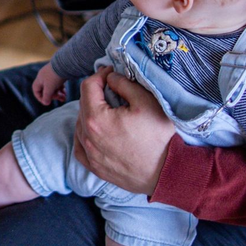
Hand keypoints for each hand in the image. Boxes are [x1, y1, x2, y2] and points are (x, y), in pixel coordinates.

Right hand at [32, 63, 66, 104]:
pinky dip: (61, 89)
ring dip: (58, 94)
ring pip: (53, 88)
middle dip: (53, 96)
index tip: (47, 102)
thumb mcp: (49, 88)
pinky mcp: (59, 74)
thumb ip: (47, 96)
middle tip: (59, 99)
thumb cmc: (55, 76)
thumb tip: (46, 103)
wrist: (66, 63)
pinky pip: (58, 84)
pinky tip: (65, 93)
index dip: (40, 97)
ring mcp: (52, 75)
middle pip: (46, 90)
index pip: (36, 90)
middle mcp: (44, 77)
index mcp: (39, 79)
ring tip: (64, 98)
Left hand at [73, 67, 175, 194]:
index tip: (111, 73)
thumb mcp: (146, 102)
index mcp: (96, 119)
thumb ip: (124, 84)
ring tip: (107, 109)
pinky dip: (84, 135)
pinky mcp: (95, 167)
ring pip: (80, 125)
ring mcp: (89, 154)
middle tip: (112, 88)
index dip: (100, 75)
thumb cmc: (158, 138)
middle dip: (96, 93)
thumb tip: (111, 78)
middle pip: (83, 105)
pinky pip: (80, 147)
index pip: (88, 87)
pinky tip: (95, 131)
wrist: (165, 172)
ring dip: (90, 113)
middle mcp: (87, 137)